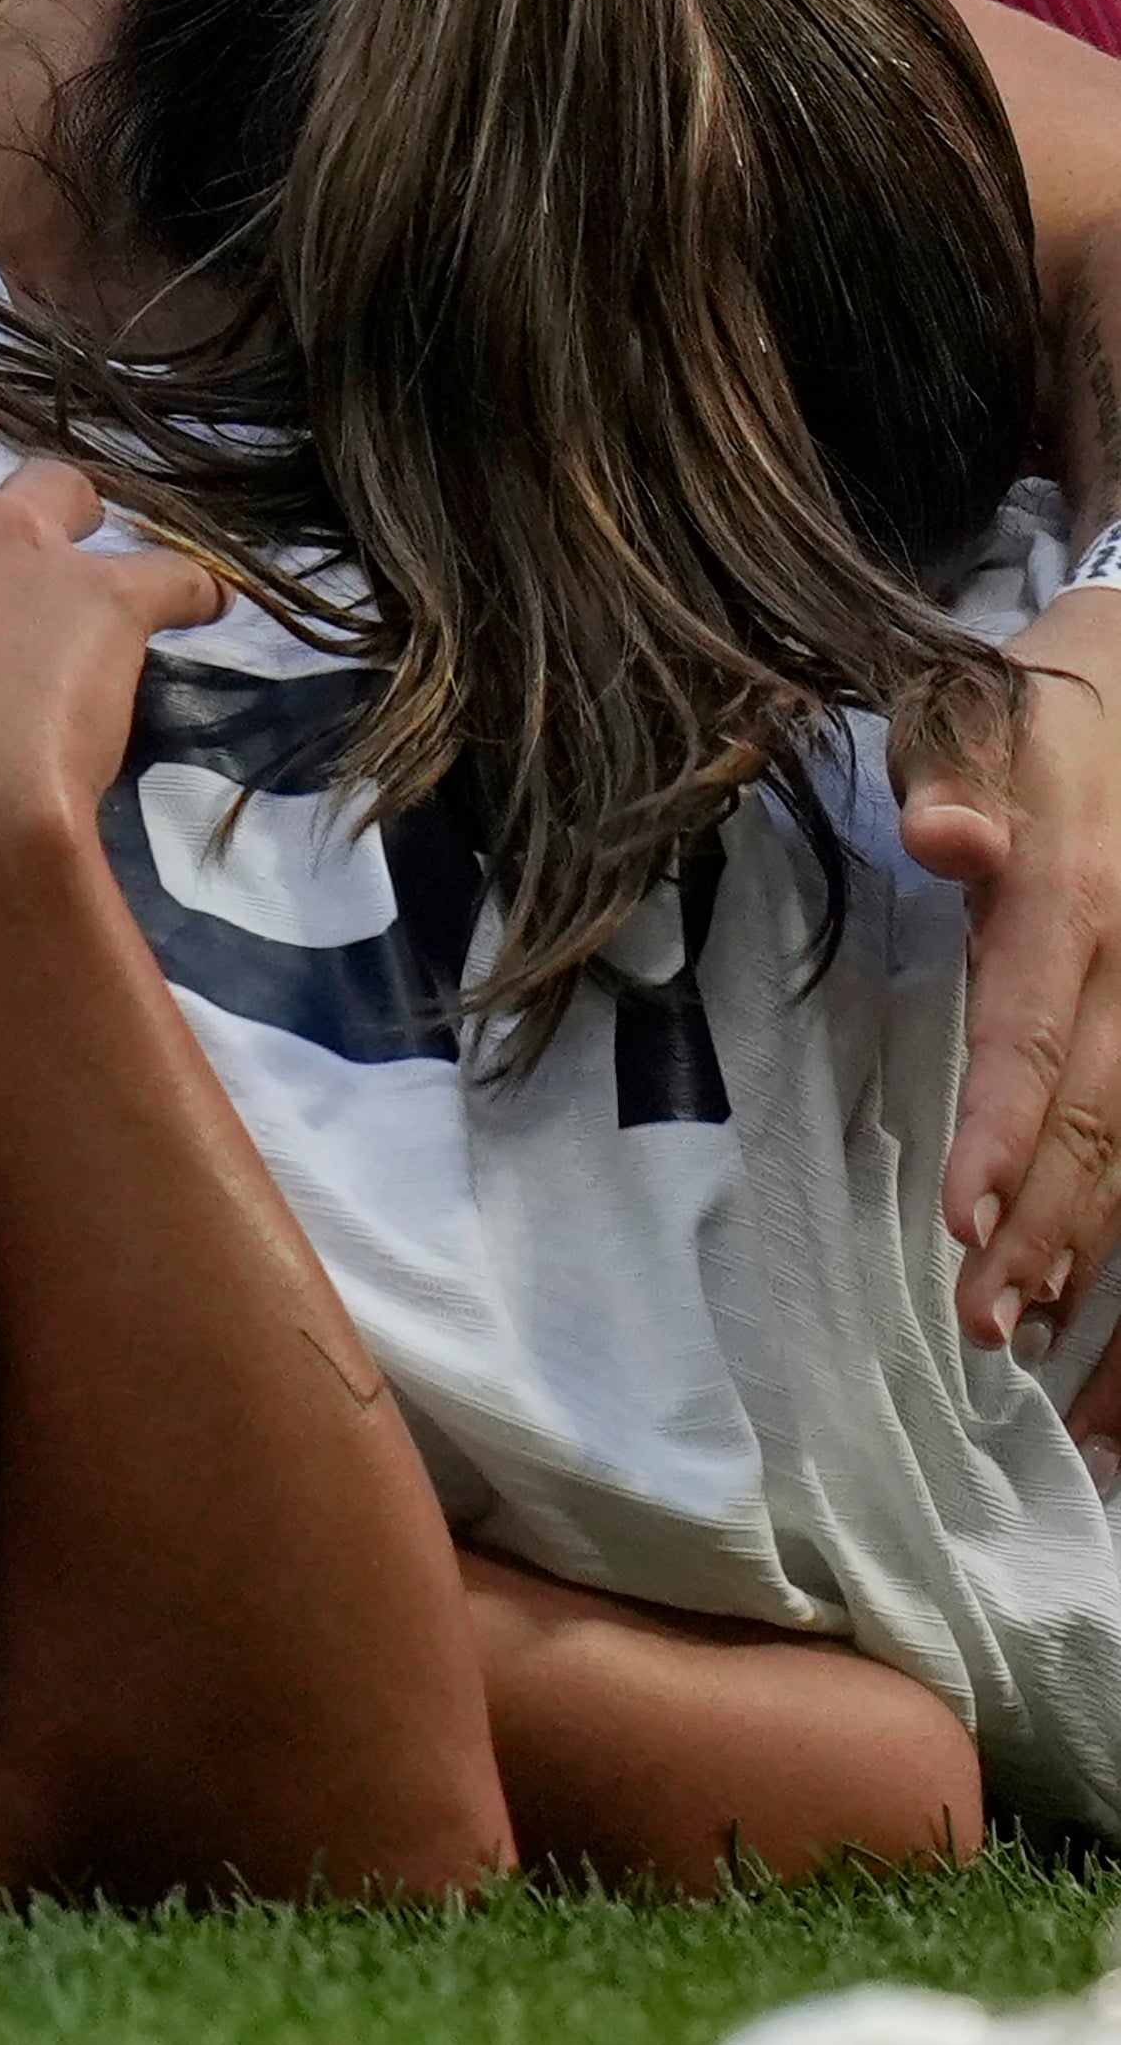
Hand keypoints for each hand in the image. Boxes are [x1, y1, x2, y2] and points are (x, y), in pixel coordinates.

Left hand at [898, 587, 1120, 1381]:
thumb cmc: (1032, 718)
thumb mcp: (972, 711)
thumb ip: (949, 777)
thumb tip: (940, 834)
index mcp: (1076, 895)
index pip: (1034, 1030)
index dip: (1006, 1126)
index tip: (961, 1214)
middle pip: (1106, 1115)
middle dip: (1046, 1226)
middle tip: (982, 1320)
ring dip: (1102, 1251)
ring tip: (1033, 1333)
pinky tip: (1102, 1316)